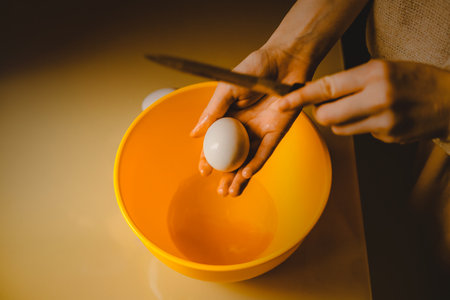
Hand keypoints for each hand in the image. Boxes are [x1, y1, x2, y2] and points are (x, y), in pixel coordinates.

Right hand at [190, 47, 312, 196]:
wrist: (283, 60)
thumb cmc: (255, 69)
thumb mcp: (228, 88)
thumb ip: (213, 110)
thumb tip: (194, 134)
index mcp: (229, 119)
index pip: (216, 144)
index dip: (209, 159)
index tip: (203, 171)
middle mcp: (244, 129)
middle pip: (233, 158)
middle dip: (226, 176)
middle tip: (218, 192)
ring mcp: (261, 132)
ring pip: (249, 160)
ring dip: (240, 177)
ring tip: (230, 192)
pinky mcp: (277, 132)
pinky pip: (266, 151)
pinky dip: (256, 163)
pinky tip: (245, 174)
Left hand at [278, 60, 449, 142]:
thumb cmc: (415, 79)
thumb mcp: (383, 68)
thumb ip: (352, 81)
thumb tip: (320, 95)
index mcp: (374, 75)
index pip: (327, 87)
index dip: (301, 97)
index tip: (283, 103)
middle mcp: (378, 100)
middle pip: (327, 117)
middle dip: (320, 114)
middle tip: (326, 106)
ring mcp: (384, 123)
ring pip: (340, 129)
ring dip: (340, 121)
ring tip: (360, 108)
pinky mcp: (389, 138)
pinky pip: (360, 135)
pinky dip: (362, 127)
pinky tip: (380, 117)